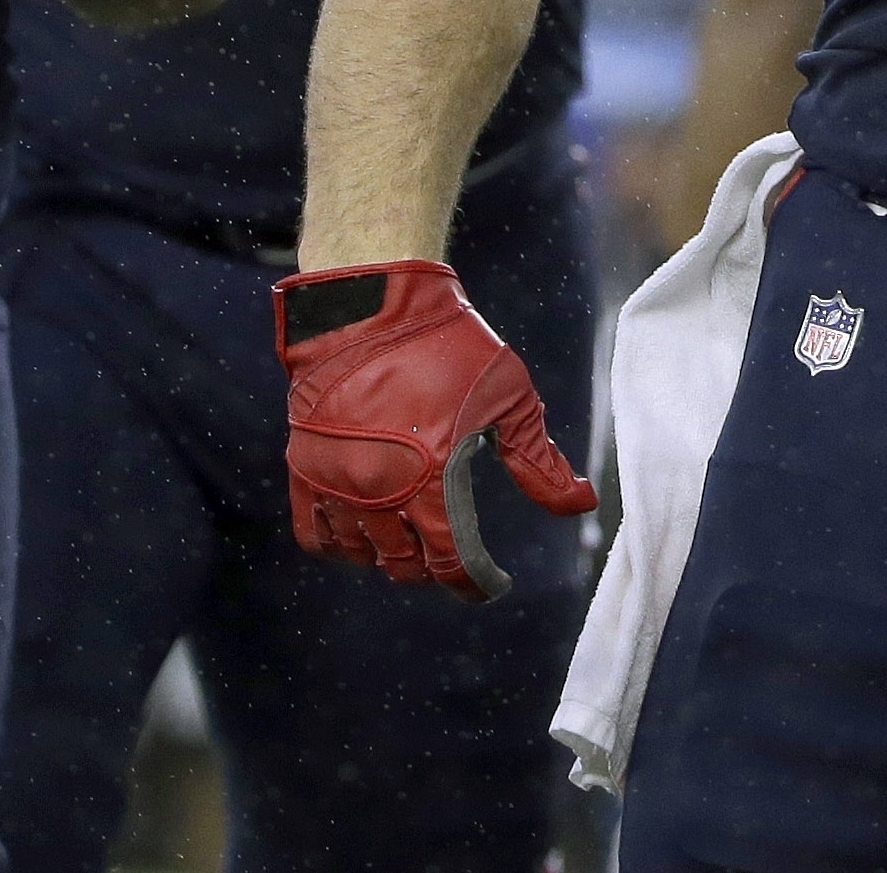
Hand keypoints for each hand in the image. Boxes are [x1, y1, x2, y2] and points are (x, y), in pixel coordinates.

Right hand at [277, 260, 594, 595]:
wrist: (370, 301)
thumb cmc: (449, 343)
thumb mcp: (509, 397)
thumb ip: (538, 460)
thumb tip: (581, 504)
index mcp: (432, 477)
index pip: (453, 563)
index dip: (477, 584)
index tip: (494, 584)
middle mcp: (379, 489)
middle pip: (406, 566)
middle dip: (436, 571)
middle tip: (454, 554)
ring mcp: (336, 481)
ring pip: (362, 555)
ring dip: (390, 559)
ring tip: (413, 542)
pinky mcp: (305, 465)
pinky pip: (315, 534)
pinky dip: (341, 546)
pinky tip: (364, 536)